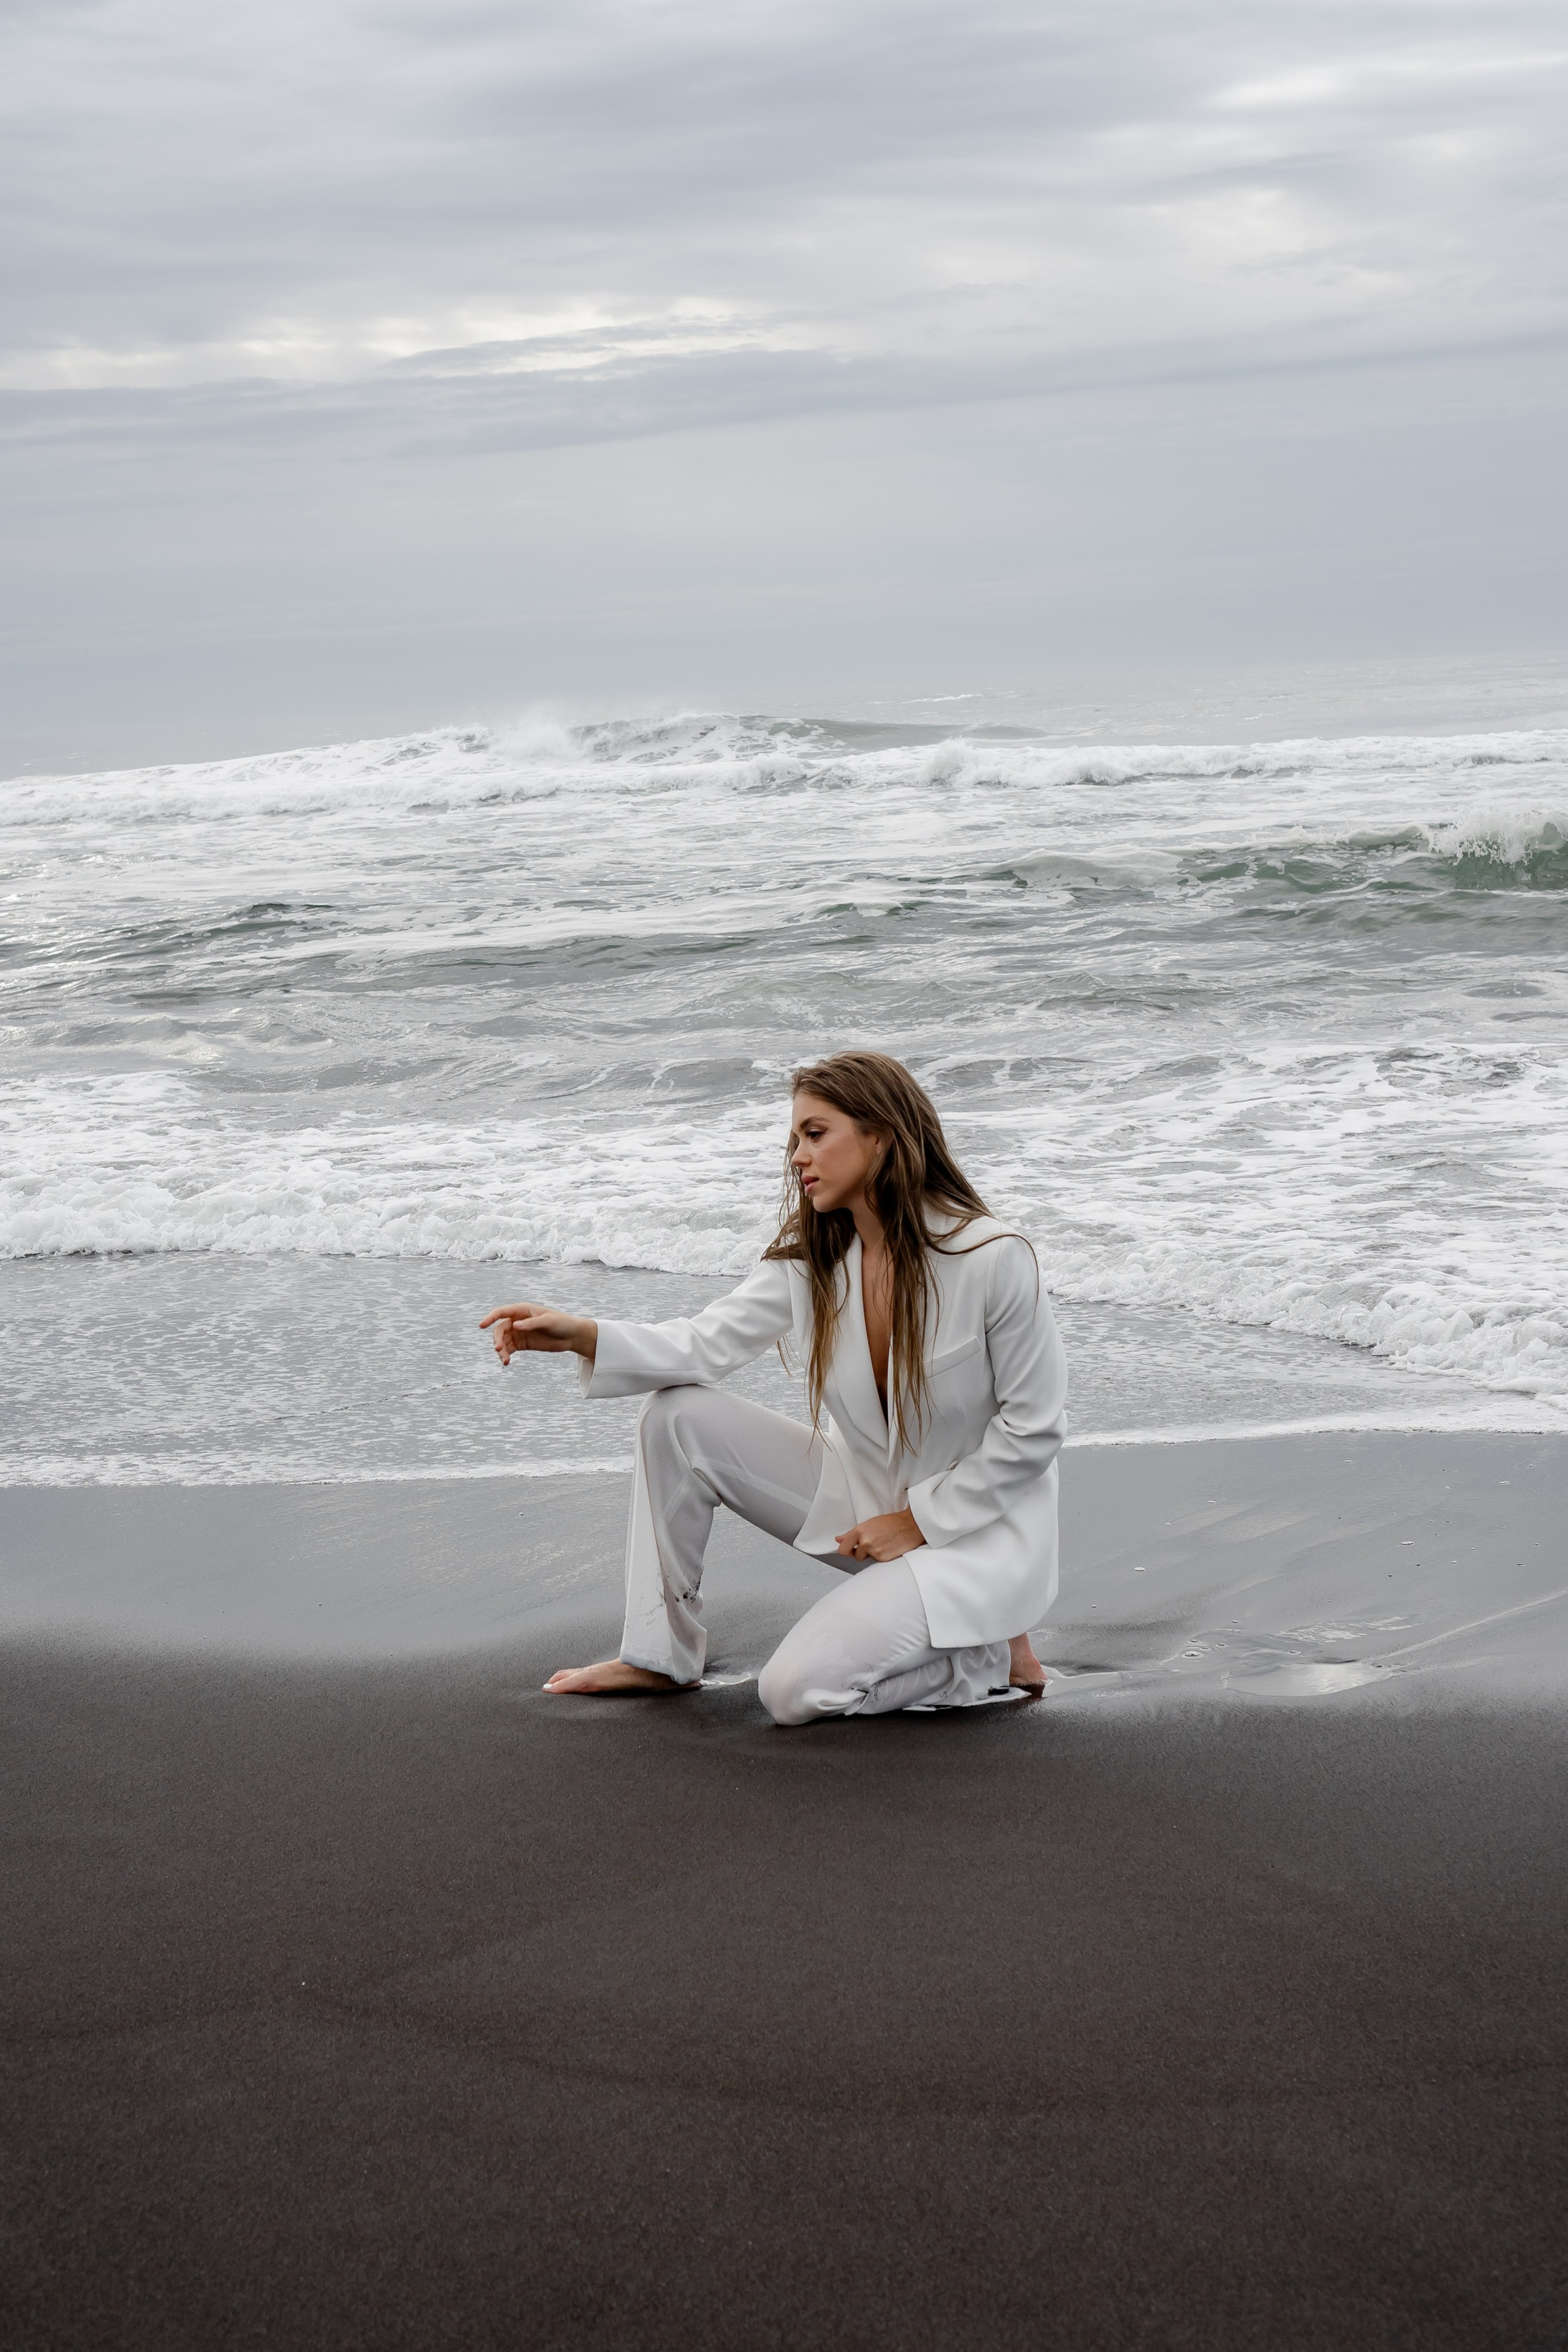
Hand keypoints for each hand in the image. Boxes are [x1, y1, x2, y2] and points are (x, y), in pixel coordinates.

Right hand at [479, 1304, 597, 1364]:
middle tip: (499, 1350)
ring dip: (501, 1350)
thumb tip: (515, 1325)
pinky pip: (509, 1349)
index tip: (481, 1326)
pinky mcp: (522, 1344)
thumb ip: (531, 1323)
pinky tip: (506, 1362)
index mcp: (522, 1310)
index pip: (501, 1312)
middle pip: (500, 1329)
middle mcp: (517, 1320)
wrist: (572, 1336)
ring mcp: (519, 1332)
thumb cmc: (561, 1323)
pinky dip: (506, 1355)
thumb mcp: (548, 1321)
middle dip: (497, 1339)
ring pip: (503, 1341)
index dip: (490, 1318)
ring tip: (505, 1361)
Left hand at [835, 1508, 924, 1563]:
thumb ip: (852, 1534)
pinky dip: (882, 1557)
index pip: (843, 1549)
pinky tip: (888, 1548)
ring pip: (867, 1559)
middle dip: (862, 1552)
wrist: (911, 1525)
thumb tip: (839, 1539)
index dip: (846, 1550)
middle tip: (873, 1543)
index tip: (850, 1549)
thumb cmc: (893, 1522)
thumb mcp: (870, 1524)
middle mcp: (865, 1542)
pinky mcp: (883, 1559)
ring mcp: (874, 1551)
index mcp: (860, 1531)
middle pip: (855, 1556)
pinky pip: (877, 1562)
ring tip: (883, 1543)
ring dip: (872, 1554)